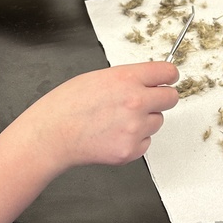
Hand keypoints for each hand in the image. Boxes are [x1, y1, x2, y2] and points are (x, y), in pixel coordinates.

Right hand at [17, 62, 179, 168]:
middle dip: (162, 98)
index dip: (168, 75)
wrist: (52, 135)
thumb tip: (149, 80)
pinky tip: (114, 134)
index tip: (168, 79)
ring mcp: (135, 128)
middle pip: (171, 98)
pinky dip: (135, 140)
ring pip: (158, 121)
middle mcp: (136, 102)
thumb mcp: (99, 77)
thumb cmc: (67, 105)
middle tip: (147, 101)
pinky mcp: (131, 150)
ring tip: (118, 120)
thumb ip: (128, 78)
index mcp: (127, 79)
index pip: (168, 72)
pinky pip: (146, 142)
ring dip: (145, 120)